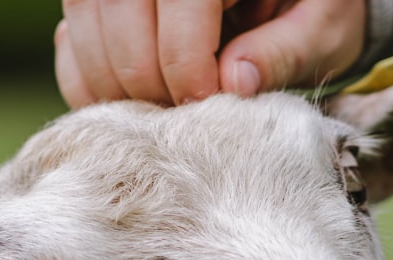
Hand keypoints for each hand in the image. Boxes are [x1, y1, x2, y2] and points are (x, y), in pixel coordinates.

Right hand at [55, 0, 366, 108]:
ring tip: (154, 113)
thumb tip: (233, 84)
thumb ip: (283, 52)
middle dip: (144, 76)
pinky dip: (86, 77)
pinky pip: (71, 35)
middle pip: (121, 8)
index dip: (185, 59)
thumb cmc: (313, 6)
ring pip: (85, 20)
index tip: (204, 103)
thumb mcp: (322, 27)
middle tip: (177, 117)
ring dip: (110, 82)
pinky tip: (125, 102)